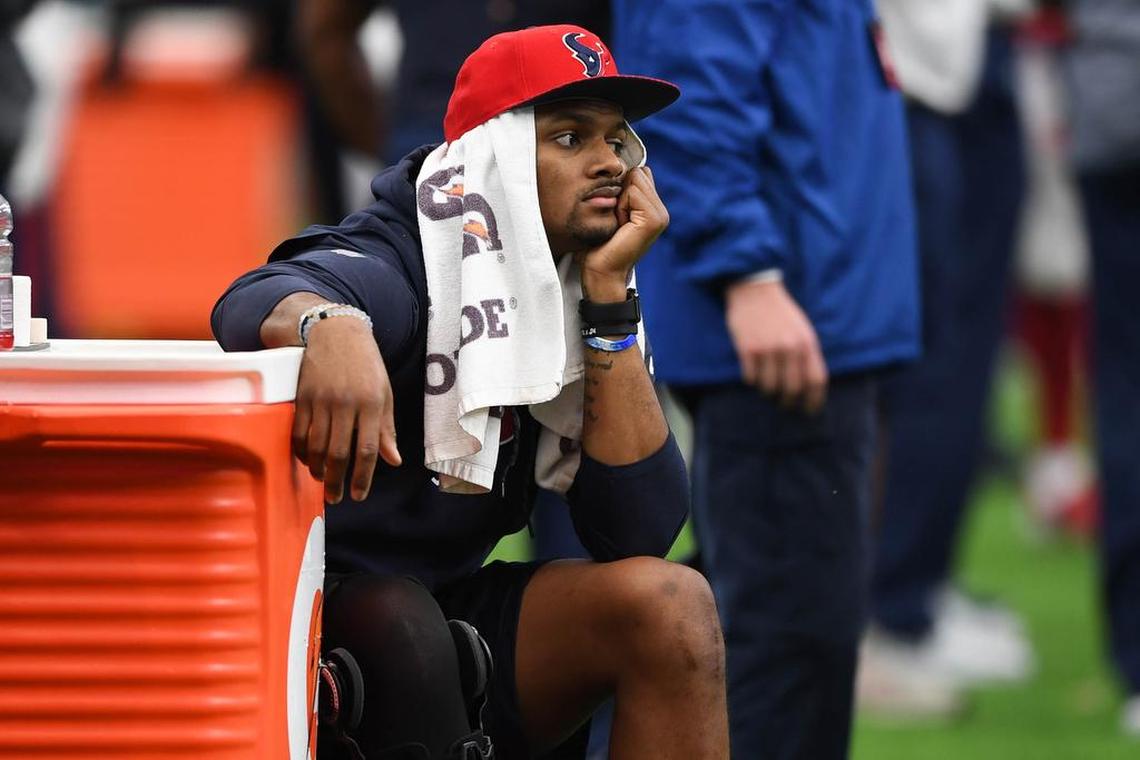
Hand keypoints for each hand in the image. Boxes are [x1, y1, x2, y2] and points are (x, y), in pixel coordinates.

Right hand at [291, 316, 400, 503]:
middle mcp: (346, 403)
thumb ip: (386, 429)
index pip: (367, 449)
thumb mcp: (384, 392)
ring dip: (318, 469)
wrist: (335, 331)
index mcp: (371, 403)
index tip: (358, 495)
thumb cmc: (365, 364)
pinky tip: (308, 460)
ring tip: (323, 480)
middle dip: (336, 481)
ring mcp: (321, 400)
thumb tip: (394, 460)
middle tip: (335, 498)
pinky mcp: (302, 396)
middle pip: (339, 452)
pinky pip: (299, 432)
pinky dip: (302, 452)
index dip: (362, 477)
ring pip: (316, 445)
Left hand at [580, 166, 668, 299]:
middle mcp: (662, 210)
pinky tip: (620, 225)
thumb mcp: (613, 210)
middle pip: (638, 172)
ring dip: (620, 198)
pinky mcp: (654, 219)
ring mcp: (661, 215)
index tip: (616, 214)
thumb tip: (621, 164)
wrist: (601, 271)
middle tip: (617, 219)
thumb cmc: (600, 243)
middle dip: (621, 191)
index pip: (639, 172)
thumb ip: (623, 190)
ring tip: (618, 222)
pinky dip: (621, 205)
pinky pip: (632, 191)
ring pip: (635, 178)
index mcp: (654, 208)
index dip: (621, 187)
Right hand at [725, 279, 828, 412]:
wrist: (755, 289)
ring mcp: (768, 349)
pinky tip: (752, 373)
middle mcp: (789, 348)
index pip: (816, 380)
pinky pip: (750, 378)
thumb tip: (808, 386)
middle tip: (784, 405)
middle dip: (788, 402)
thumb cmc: (781, 312)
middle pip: (792, 389)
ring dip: (768, 392)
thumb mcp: (802, 329)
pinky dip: (752, 381)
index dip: (814, 400)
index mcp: (807, 342)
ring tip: (767, 388)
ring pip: (769, 387)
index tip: (809, 411)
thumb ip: (807, 354)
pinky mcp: (748, 349)